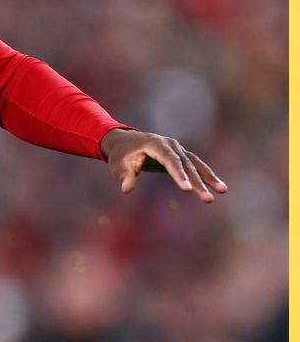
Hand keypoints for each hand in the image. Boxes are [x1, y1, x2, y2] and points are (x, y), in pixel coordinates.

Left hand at [100, 128, 227, 203]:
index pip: (170, 161)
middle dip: (198, 182)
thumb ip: (124, 176)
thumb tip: (126, 189)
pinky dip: (206, 175)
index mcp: (155, 144)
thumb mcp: (118, 165)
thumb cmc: (120, 155)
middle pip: (186, 164)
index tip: (187, 190)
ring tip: (223, 191)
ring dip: (209, 178)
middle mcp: (170, 144)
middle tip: (208, 199)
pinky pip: (195, 165)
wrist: (123, 141)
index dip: (179, 175)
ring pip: (195, 164)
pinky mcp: (180, 155)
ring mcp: (177, 148)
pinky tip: (218, 187)